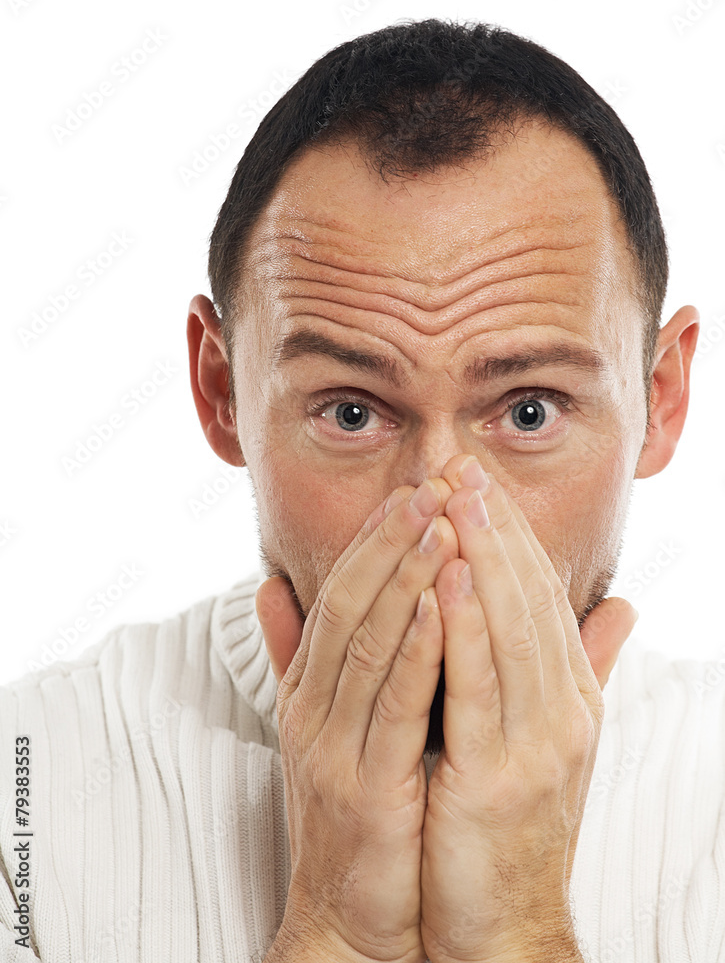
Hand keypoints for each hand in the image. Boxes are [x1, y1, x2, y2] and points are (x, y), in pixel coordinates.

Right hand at [256, 477, 457, 962]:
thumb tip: (270, 587)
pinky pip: (393, 706)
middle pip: (349, 603)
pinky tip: (438, 607)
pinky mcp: (366, 786)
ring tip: (441, 524)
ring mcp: (334, 745)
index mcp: (311, 689)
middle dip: (390, 540)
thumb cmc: (356, 810)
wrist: (351, 913)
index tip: (412, 490)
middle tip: (430, 485)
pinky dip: (415, 650)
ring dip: (405, 579)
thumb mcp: (324, 725)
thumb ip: (301, 656)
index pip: (339, 593)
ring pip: (368, 642)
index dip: (373, 539)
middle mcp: (314, 707)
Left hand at [418, 454, 636, 962]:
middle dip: (495, 528)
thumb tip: (621, 608)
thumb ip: (578, 668)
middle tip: (464, 467)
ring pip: (510, 629)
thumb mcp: (548, 738)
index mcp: (568, 696)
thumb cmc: (509, 824)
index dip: (512, 534)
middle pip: (529, 599)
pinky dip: (464, 626)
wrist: (504, 925)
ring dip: (482, 558)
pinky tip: (446, 577)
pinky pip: (477, 687)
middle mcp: (562, 710)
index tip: (479, 482)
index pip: (542, 595)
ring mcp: (536, 743)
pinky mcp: (497, 776)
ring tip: (455, 499)